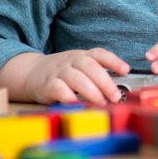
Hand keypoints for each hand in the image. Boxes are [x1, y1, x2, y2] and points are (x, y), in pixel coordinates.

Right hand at [0, 49, 129, 106]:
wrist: (31, 73)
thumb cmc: (62, 72)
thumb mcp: (79, 66)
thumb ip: (96, 73)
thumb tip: (118, 88)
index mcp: (81, 56)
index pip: (99, 54)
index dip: (114, 61)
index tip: (126, 70)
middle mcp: (71, 61)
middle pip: (90, 67)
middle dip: (105, 82)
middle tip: (116, 96)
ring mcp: (58, 72)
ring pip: (77, 78)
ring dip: (91, 91)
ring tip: (102, 102)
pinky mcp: (47, 85)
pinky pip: (59, 89)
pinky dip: (69, 97)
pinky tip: (78, 104)